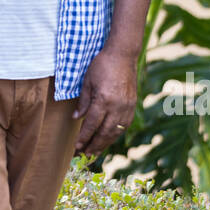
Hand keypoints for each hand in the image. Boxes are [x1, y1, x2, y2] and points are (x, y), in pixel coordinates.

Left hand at [73, 40, 138, 156]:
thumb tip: (77, 118)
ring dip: (105, 143)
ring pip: (116, 132)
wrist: (123, 54)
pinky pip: (124, 126)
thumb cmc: (102, 65)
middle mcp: (117, 106)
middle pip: (104, 132)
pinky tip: (108, 138)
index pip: (92, 124)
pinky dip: (115, 134)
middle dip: (94, 145)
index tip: (77, 147)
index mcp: (104, 99)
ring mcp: (127, 107)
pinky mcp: (132, 105)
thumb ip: (83, 102)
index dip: (84, 137)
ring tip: (94, 150)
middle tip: (84, 154)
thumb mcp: (87, 81)